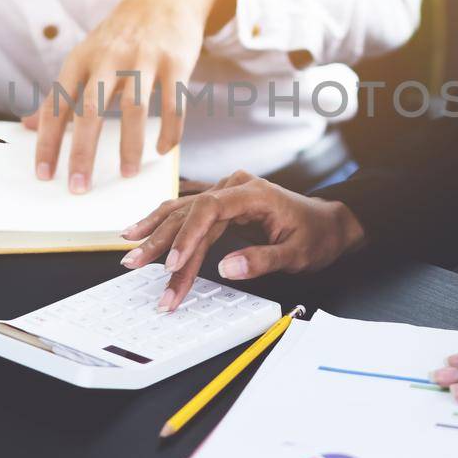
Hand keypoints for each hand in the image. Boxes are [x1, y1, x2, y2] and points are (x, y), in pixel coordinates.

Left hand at [28, 0, 218, 192]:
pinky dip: (169, 131)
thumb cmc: (119, 36)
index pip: (58, 105)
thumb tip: (27, 126)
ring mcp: (144, 59)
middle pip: (91, 110)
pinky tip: (162, 150)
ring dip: (130, 146)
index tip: (44, 175)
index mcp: (81, 59)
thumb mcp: (85, 57)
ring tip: (126, 174)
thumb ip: (60, 94)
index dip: (49, 141)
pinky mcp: (176, 62)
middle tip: (80, 186)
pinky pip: (173, 104)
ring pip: (135, 109)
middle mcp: (110, 58)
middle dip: (83, 152)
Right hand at [118, 172, 366, 310]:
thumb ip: (262, 260)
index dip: (187, 237)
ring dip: (155, 233)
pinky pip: (187, 214)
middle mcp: (233, 188)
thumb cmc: (316, 236)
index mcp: (252, 193)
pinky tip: (141, 233)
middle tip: (135, 264)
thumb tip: (226, 269)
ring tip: (129, 251)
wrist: (328, 223)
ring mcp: (224, 194)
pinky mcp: (220, 206)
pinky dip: (164, 226)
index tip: (173, 264)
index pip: (209, 210)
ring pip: (182, 212)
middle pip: (189, 212)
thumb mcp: (296, 254)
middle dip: (161, 242)